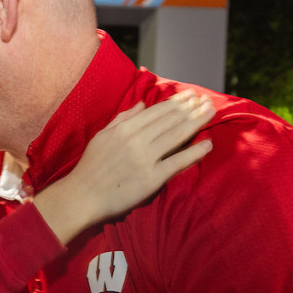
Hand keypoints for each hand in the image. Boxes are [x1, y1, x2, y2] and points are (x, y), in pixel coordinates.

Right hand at [35, 90, 214, 244]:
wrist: (82, 196)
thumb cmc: (91, 167)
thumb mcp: (102, 135)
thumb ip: (123, 118)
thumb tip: (142, 103)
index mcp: (125, 128)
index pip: (157, 111)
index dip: (177, 102)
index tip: (191, 95)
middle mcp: (137, 140)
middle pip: (170, 120)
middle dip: (191, 108)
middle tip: (207, 100)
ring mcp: (145, 159)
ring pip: (176, 136)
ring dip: (196, 122)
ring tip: (211, 113)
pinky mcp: (152, 178)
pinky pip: (177, 163)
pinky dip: (194, 153)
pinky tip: (208, 144)